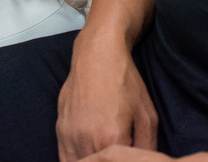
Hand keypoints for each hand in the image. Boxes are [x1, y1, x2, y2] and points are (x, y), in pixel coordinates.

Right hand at [57, 33, 158, 161]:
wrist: (97, 56)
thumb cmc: (124, 83)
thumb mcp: (147, 116)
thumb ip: (147, 147)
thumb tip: (144, 160)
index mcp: (110, 139)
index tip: (126, 155)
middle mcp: (86, 140)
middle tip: (115, 153)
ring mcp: (70, 136)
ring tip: (101, 154)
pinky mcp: (60, 130)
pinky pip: (64, 158)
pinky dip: (75, 161)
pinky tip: (87, 156)